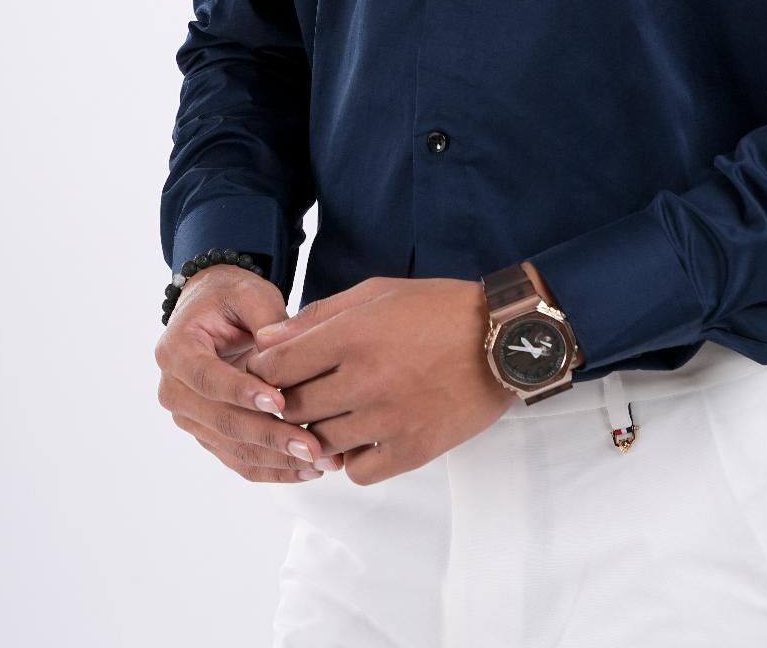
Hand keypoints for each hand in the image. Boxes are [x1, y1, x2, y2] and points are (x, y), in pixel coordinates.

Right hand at [154, 264, 339, 483]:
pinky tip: (305, 469)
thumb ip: (267, 319)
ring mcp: (190, 418)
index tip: (280, 402)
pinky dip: (272, 468)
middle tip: (311, 445)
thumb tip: (284, 353)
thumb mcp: (249, 293)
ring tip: (320, 460)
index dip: (242, 392)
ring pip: (232, 448)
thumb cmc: (231, 298)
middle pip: (221, 421)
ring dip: (276, 460)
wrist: (214, 311)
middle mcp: (175, 389)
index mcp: (177, 349)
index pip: (207, 377)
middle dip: (269, 436)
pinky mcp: (208, 435)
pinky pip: (238, 459)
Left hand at [243, 276, 514, 484]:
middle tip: (298, 396)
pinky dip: (351, 460)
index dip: (263, 371)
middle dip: (287, 403)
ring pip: (320, 444)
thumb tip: (265, 340)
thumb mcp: (377, 293)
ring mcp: (388, 420)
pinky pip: (357, 472)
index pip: (276, 368)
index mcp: (352, 336)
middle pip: (293, 409)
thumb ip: (318, 315)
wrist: (503, 340)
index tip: (271, 371)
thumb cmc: (438, 308)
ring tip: (331, 416)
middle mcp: (364, 380)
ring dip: (316, 433)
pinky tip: (361, 438)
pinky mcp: (412, 450)